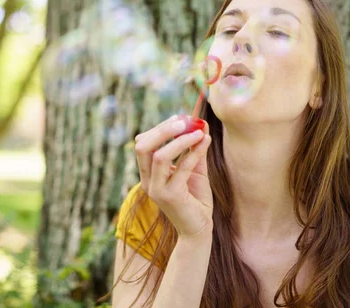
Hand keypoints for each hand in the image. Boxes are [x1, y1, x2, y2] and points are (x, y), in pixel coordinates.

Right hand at [134, 115, 213, 239]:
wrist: (199, 229)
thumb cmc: (195, 200)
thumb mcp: (195, 169)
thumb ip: (195, 148)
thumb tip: (202, 124)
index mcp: (149, 173)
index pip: (143, 144)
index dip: (160, 128)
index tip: (179, 118)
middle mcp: (148, 181)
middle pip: (143, 147)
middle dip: (163, 130)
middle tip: (184, 120)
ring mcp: (157, 190)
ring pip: (159, 156)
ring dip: (180, 140)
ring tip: (198, 132)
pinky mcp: (171, 197)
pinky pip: (181, 169)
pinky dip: (194, 153)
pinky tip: (205, 143)